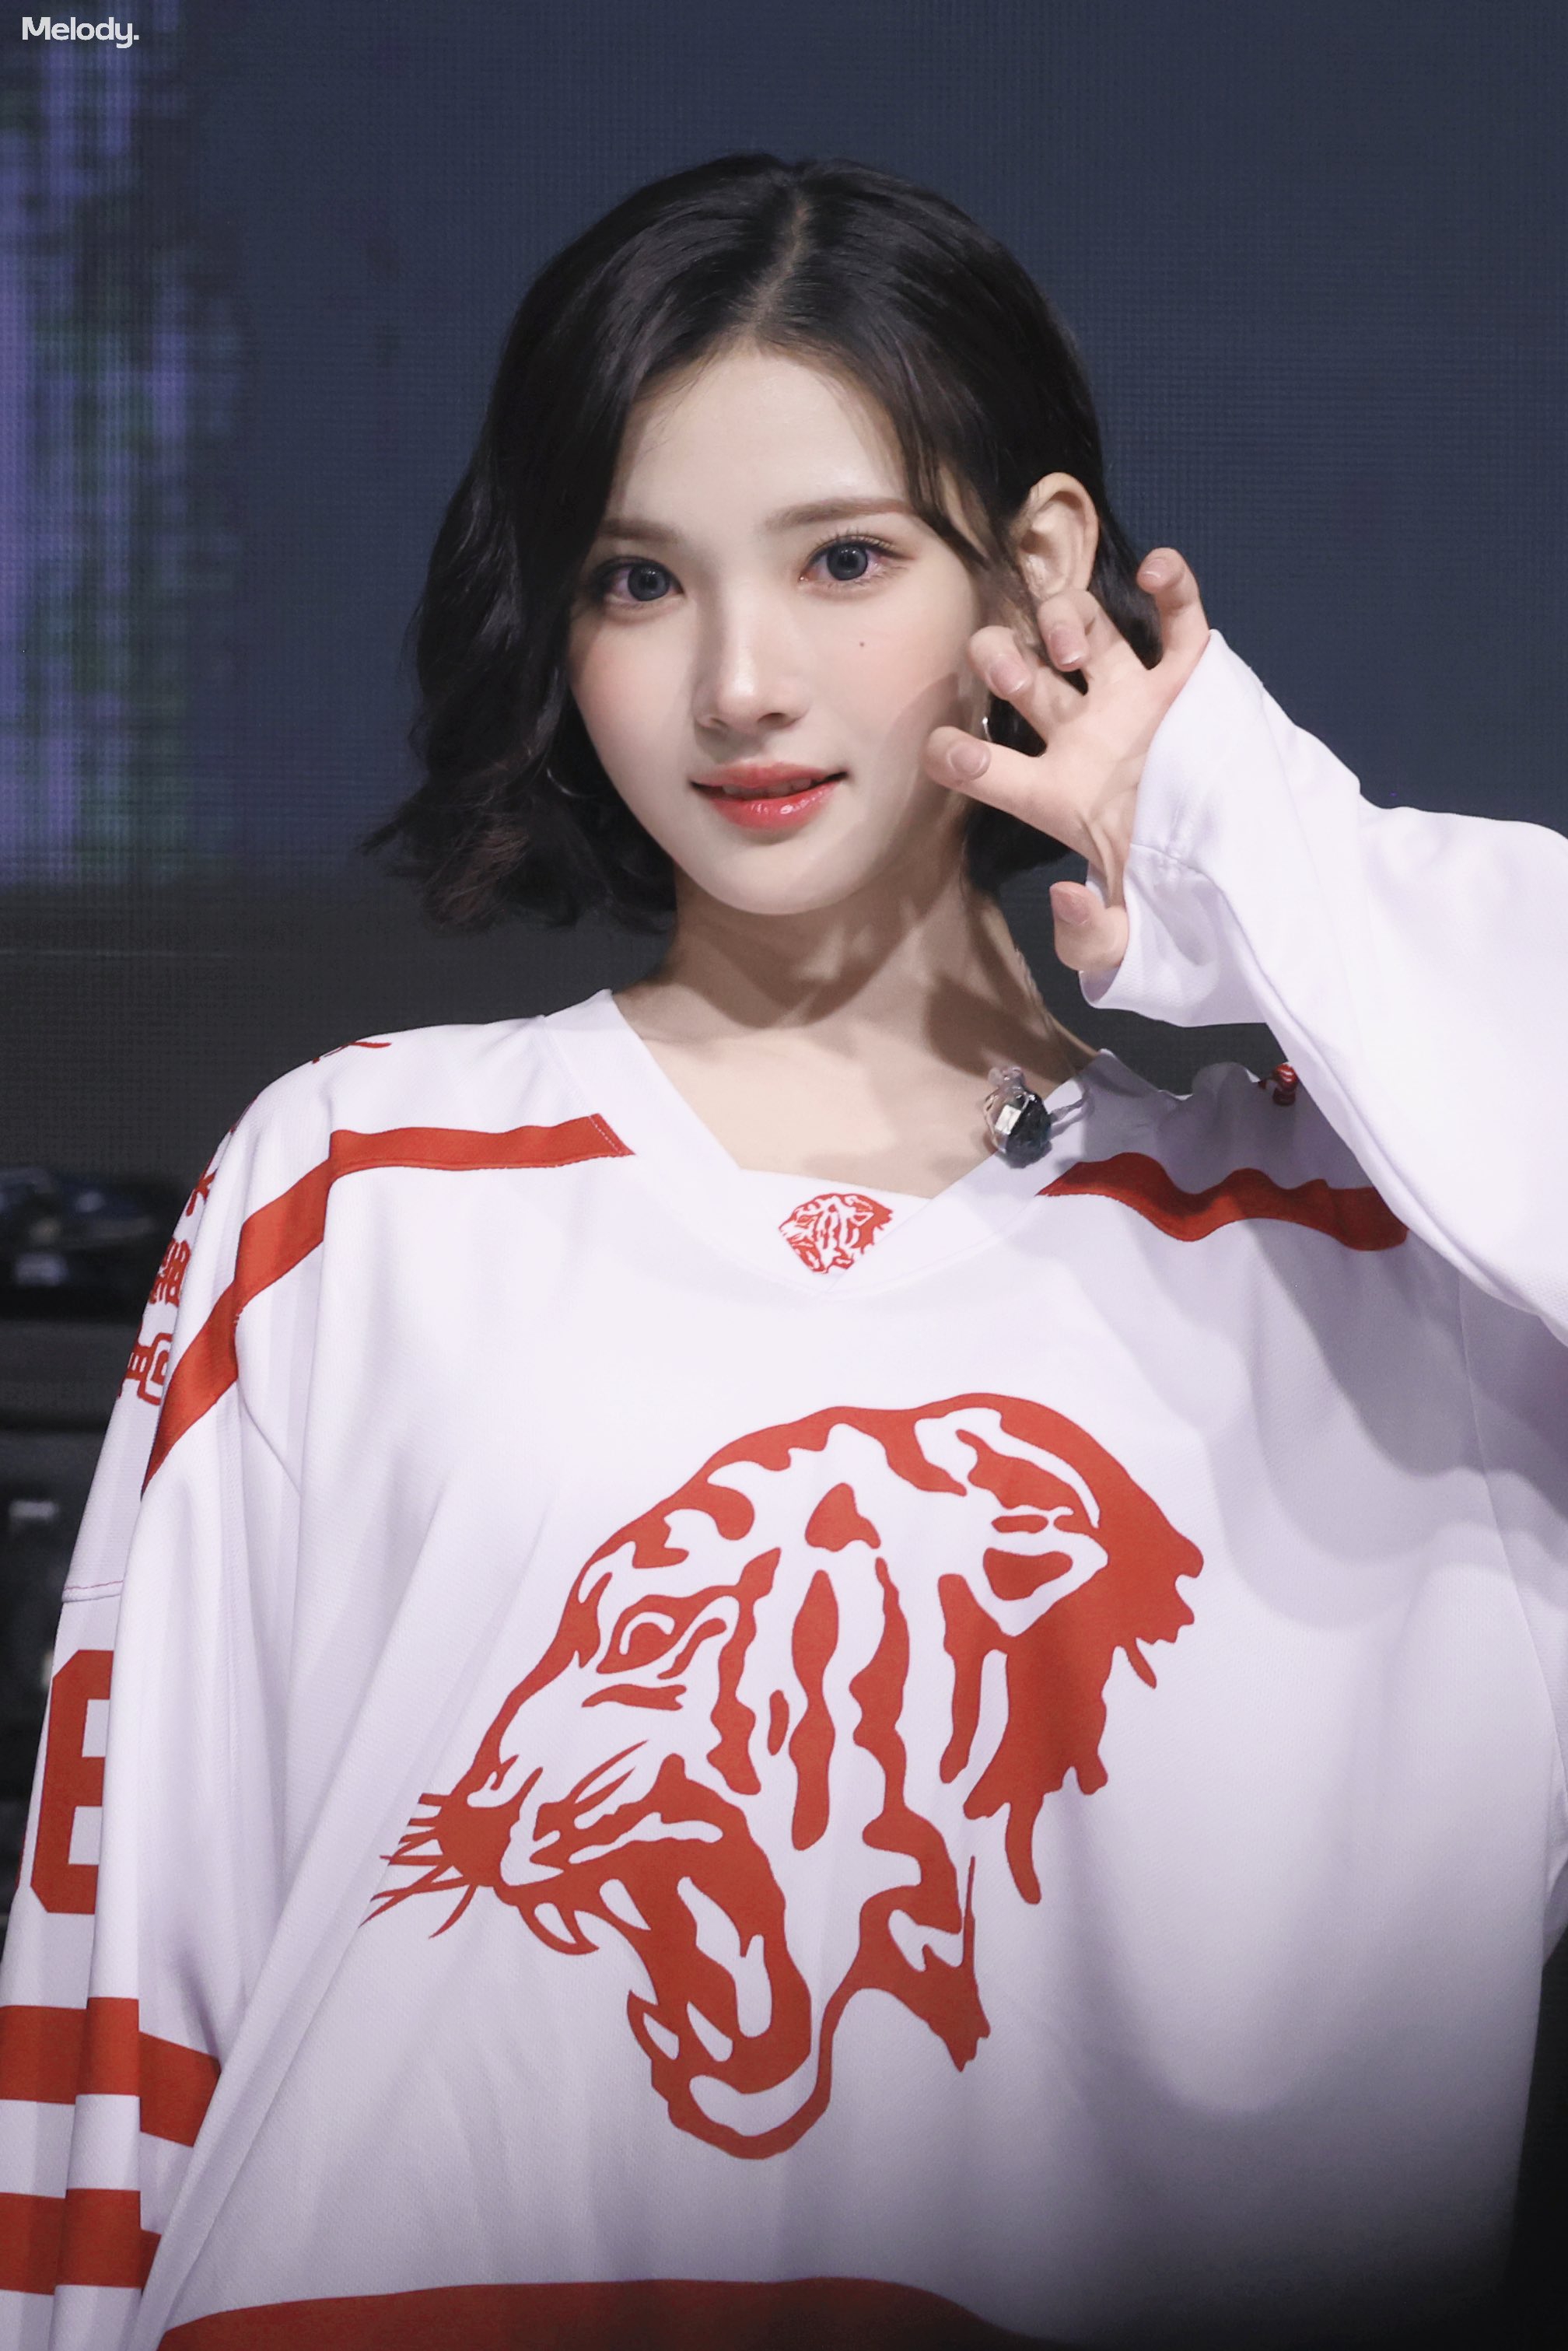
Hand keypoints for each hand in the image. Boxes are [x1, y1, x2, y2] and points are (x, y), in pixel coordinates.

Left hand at [923, 551, 1209, 976]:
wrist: (1247, 874)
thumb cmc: (1174, 899)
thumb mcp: (1127, 943)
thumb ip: (1087, 942)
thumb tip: (1064, 897)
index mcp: (1055, 793)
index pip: (982, 766)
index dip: (954, 754)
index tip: (952, 751)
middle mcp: (1084, 734)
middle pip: (1017, 673)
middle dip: (1001, 660)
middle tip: (1017, 677)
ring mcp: (1134, 700)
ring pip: (1081, 628)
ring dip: (1065, 619)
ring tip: (1077, 650)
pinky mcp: (1192, 679)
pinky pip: (1178, 615)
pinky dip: (1169, 583)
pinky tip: (1155, 572)